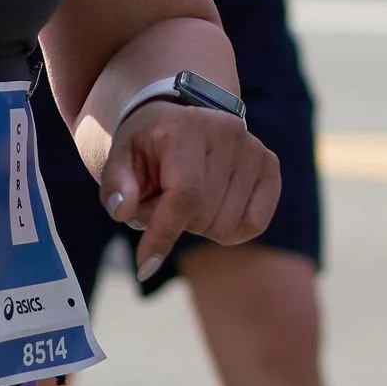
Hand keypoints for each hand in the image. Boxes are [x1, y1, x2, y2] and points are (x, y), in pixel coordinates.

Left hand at [97, 105, 280, 276]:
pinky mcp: (270, 164)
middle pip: (204, 215)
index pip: (185, 195)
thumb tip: (122, 210)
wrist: (181, 119)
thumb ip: (116, 185)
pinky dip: (230, 229)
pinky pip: (254, 224)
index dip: (164, 234)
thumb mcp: (120, 160)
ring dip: (200, 225)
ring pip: (227, 225)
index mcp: (186, 128)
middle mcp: (227, 133)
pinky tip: (214, 205)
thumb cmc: (147, 147)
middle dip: (174, 223)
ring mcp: (253, 148)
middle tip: (162, 200)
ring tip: (186, 198)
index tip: (144, 266)